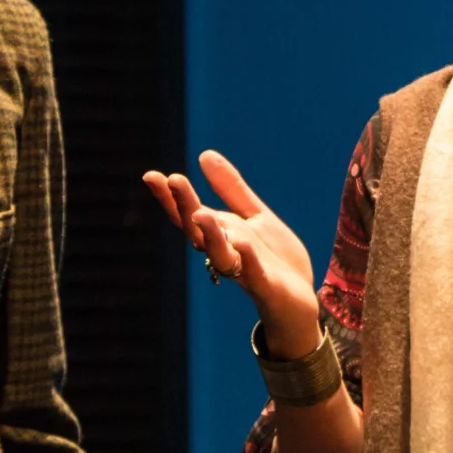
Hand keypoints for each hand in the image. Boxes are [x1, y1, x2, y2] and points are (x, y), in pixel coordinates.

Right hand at [142, 150, 320, 356]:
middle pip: (197, 230)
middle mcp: (225, 251)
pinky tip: (240, 240)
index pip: (189, 213)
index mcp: (221, 233)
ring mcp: (244, 270)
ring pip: (220, 253)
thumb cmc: (274, 257)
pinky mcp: (266, 285)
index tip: (152, 175)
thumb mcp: (255, 215)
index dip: (170, 196)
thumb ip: (231, 189)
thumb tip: (203, 154)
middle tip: (173, 180)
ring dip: (209, 234)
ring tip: (201, 212)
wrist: (300, 298)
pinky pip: (253, 273)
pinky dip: (247, 258)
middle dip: (185, 206)